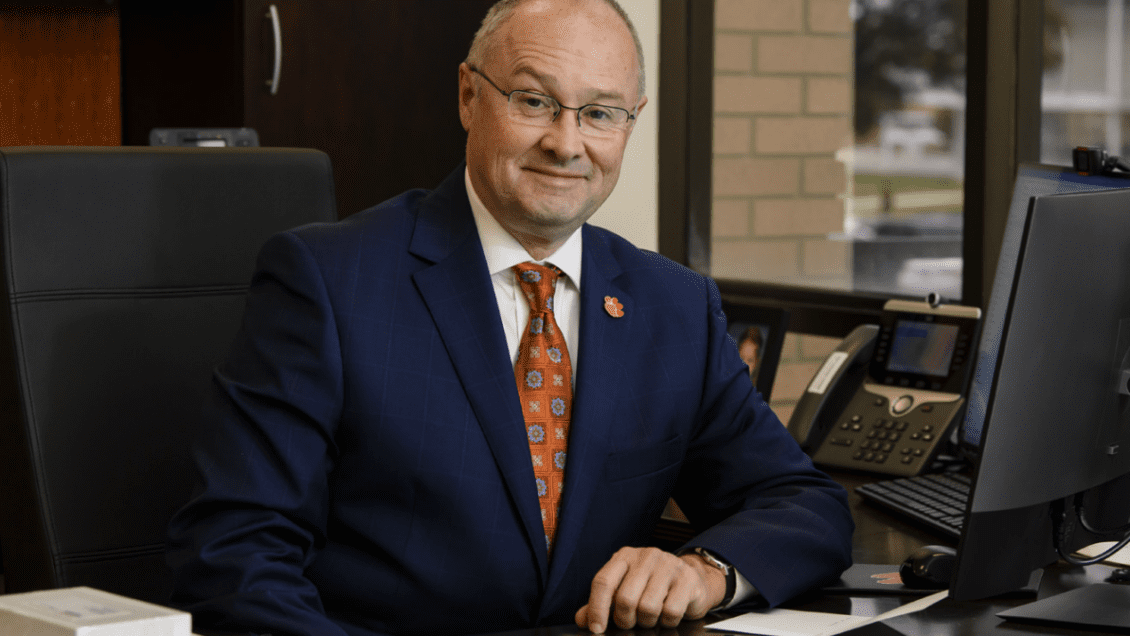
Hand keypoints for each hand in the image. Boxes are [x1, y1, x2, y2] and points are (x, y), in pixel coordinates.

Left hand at [574, 547, 725, 632]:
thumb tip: (582, 620)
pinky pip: (671, 611)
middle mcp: (645, 556)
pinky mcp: (687, 579)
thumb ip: (601, 604)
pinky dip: (667, 621)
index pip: (603, 581)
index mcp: (624, 557)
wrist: (691, 579)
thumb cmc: (652, 586)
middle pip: (625, 598)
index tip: (597, 628)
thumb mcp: (624, 590)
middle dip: (625, 620)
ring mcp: (668, 565)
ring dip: (647, 622)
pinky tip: (667, 615)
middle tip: (630, 623)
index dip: (596, 608)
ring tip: (650, 618)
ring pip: (648, 607)